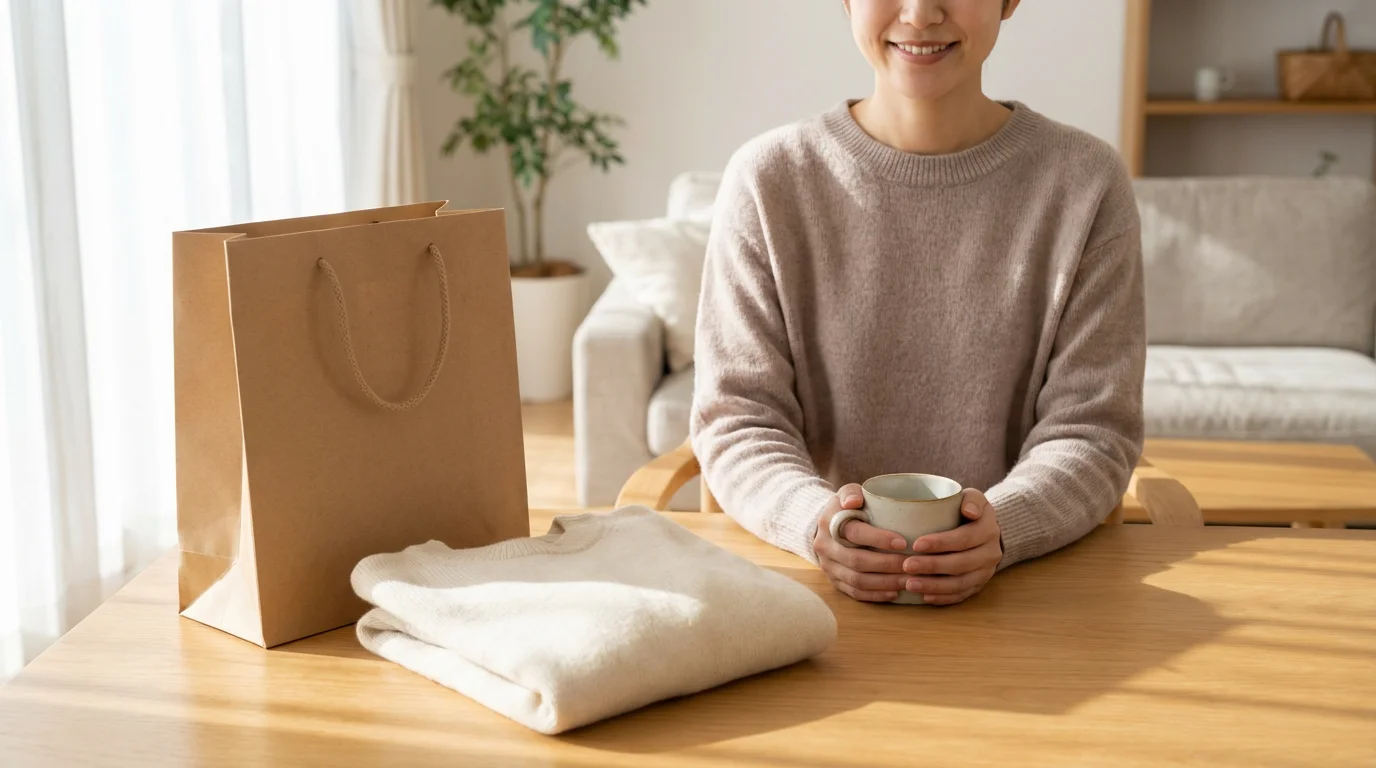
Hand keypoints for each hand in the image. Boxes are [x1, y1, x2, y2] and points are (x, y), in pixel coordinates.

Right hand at [813, 484, 911, 601]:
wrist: (828, 527)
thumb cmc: (847, 508)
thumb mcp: (847, 493)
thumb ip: (851, 493)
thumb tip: (854, 501)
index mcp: (829, 523)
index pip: (854, 532)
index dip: (878, 538)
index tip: (903, 542)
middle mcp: (825, 547)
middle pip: (857, 561)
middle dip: (887, 564)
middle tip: (911, 565)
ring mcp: (828, 567)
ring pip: (857, 580)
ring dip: (885, 582)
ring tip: (908, 580)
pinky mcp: (834, 581)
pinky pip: (855, 593)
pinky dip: (876, 595)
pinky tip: (895, 593)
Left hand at [903, 489, 1002, 604]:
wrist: (985, 530)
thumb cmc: (968, 510)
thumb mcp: (973, 497)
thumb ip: (971, 499)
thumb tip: (969, 511)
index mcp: (988, 530)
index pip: (964, 538)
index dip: (940, 543)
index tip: (916, 544)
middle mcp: (991, 553)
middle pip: (961, 564)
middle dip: (932, 566)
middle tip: (906, 566)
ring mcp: (986, 572)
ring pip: (960, 583)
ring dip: (934, 586)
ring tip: (910, 584)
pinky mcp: (979, 585)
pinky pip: (962, 595)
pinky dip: (943, 597)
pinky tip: (924, 597)